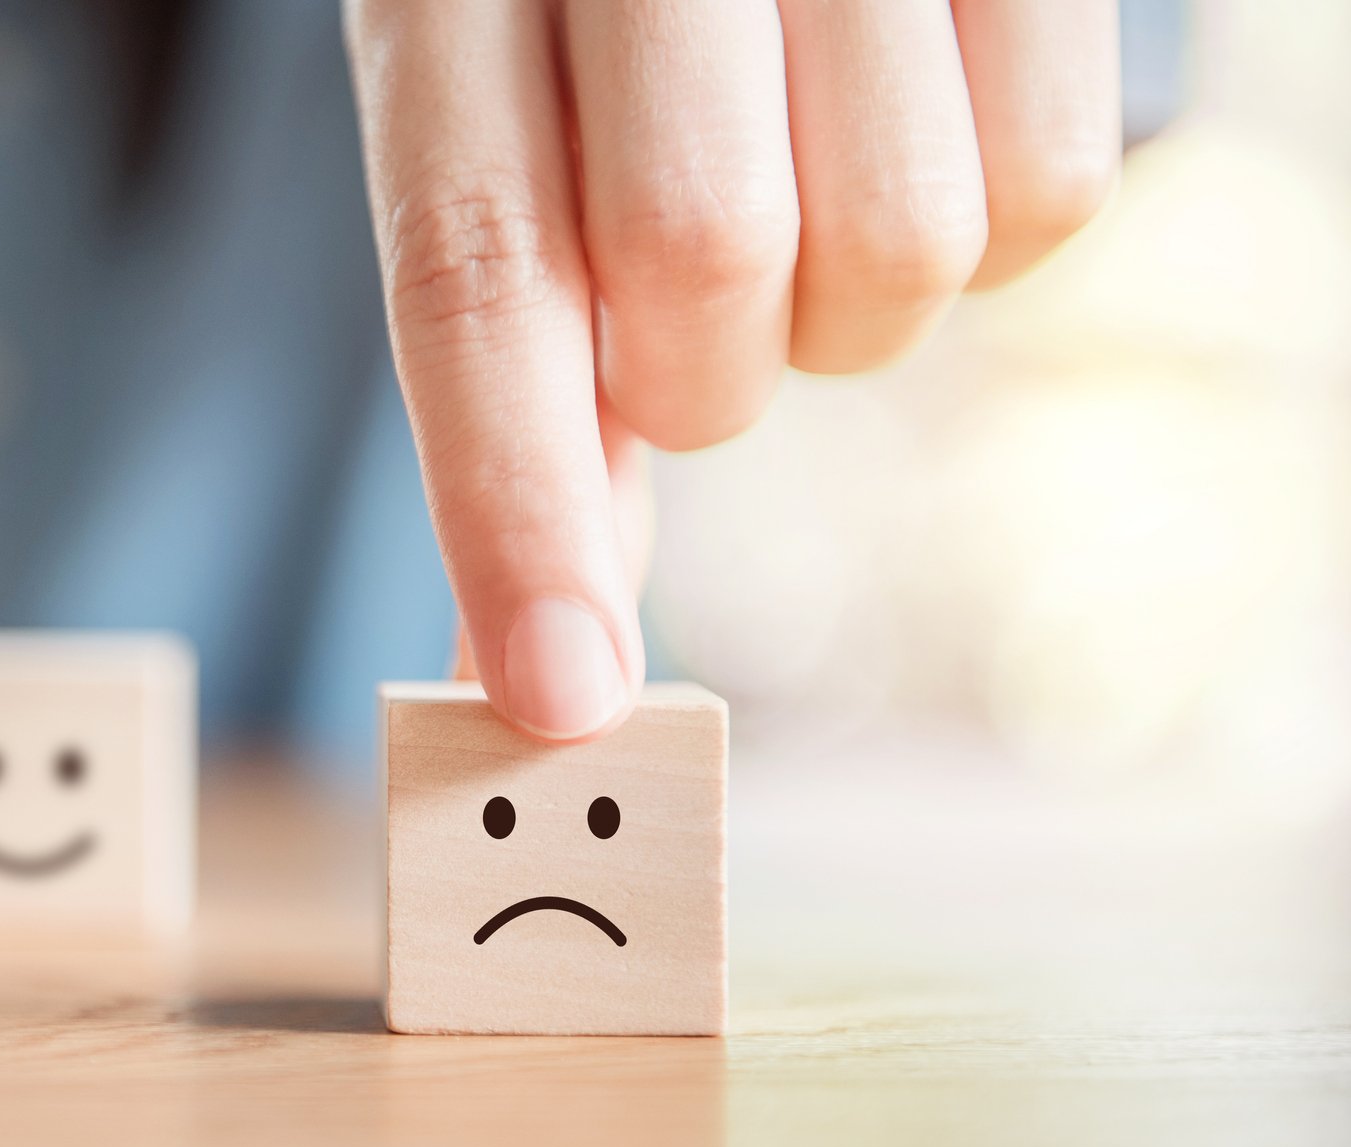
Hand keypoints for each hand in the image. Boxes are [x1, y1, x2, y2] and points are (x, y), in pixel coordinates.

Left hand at [346, 0, 1119, 739]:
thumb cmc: (591, 47)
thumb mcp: (502, 159)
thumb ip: (522, 390)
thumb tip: (541, 674)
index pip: (476, 265)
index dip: (516, 500)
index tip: (561, 697)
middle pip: (703, 258)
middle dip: (701, 374)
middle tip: (685, 327)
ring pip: (898, 241)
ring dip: (845, 309)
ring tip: (801, 197)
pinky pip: (1054, 188)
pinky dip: (988, 230)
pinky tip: (907, 150)